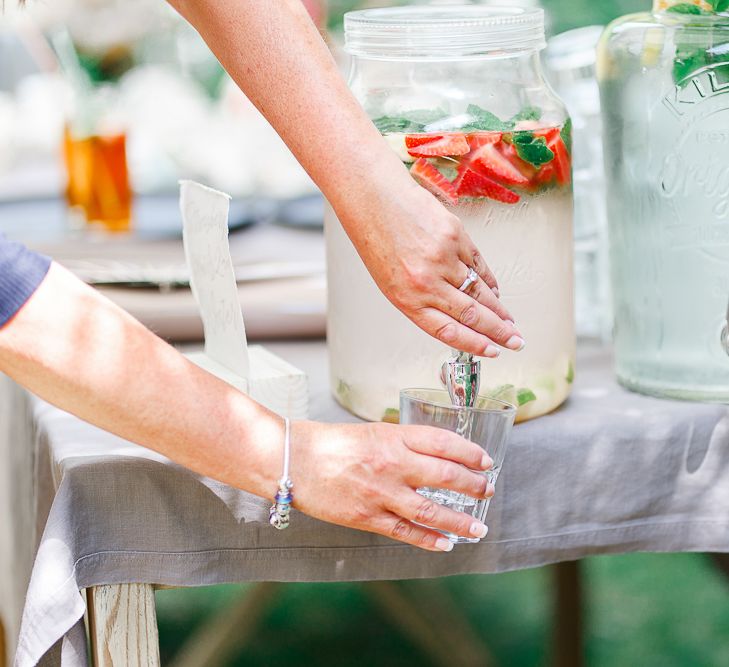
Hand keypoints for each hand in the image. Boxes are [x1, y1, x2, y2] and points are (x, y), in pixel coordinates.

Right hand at [291, 421, 494, 550]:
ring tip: (478, 527)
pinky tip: (446, 544)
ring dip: (460, 521)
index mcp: (393, 437)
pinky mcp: (368, 518)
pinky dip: (430, 540)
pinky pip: (406, 532)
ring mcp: (381, 493)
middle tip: (487, 490)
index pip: (444, 443)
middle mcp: (392, 464)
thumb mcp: (373, 432)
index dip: (470, 453)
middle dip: (473, 485)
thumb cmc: (331, 443)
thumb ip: (403, 443)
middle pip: (446, 475)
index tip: (485, 461)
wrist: (295, 461)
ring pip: (432, 511)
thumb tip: (435, 455)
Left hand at [337, 180, 525, 357]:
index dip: (474, 344)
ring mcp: (444, 258)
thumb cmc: (378, 240)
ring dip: (499, 310)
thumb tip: (455, 316)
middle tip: (514, 341)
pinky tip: (497, 292)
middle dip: (498, 332)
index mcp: (407, 298)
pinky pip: (479, 265)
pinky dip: (490, 281)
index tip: (492, 351)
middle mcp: (427, 281)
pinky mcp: (456, 236)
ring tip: (511, 322)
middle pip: (472, 314)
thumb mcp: (392, 282)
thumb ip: (423, 301)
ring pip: (480, 291)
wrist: (375, 199)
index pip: (448, 331)